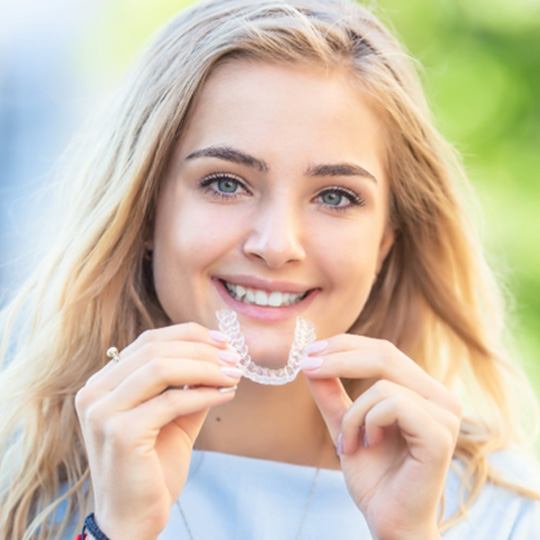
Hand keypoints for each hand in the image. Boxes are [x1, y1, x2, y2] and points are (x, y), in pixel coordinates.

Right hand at [75, 322, 241, 538]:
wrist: (133, 519)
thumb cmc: (153, 467)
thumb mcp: (174, 416)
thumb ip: (189, 385)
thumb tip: (221, 356)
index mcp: (103, 383)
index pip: (149, 341)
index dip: (189, 335)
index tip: (224, 341)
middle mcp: (94, 392)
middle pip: (155, 349)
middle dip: (203, 350)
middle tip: (235, 358)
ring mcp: (102, 412)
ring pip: (162, 368)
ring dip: (206, 367)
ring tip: (234, 374)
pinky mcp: (120, 433)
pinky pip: (172, 401)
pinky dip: (205, 394)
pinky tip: (227, 395)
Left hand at [301, 335, 459, 539]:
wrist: (389, 521)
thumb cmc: (373, 477)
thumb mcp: (344, 425)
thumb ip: (331, 394)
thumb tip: (311, 360)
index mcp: (422, 391)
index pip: (383, 351)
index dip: (345, 345)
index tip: (310, 351)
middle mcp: (440, 397)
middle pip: (385, 354)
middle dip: (339, 358)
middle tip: (308, 367)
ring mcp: (445, 415)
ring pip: (383, 384)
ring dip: (353, 414)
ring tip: (349, 443)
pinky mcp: (441, 434)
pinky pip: (393, 404)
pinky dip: (368, 423)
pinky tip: (368, 445)